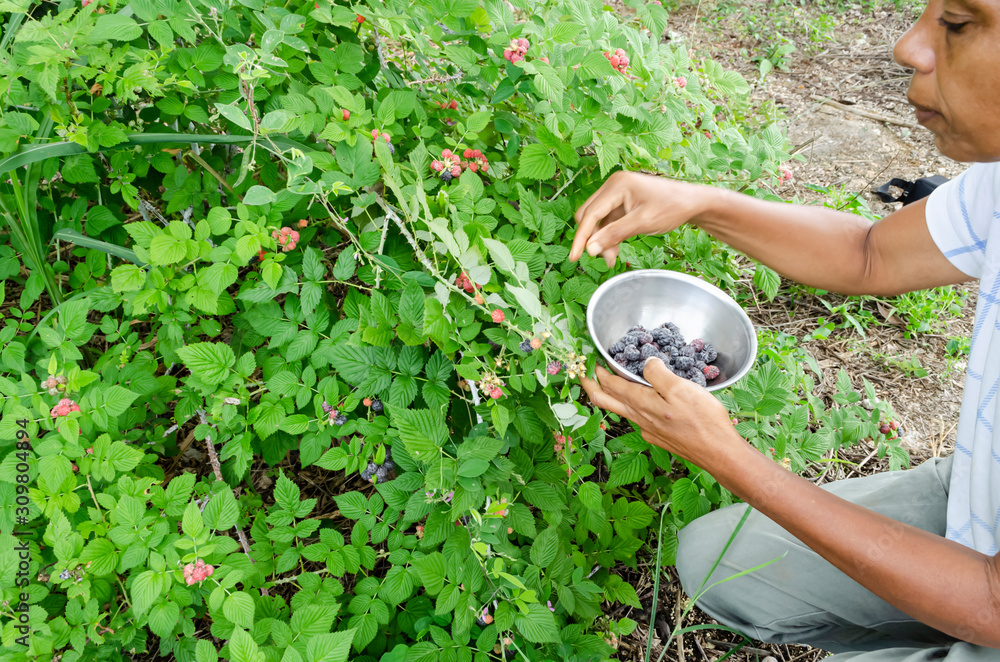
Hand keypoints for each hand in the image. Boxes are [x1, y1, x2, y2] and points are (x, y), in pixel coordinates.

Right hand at [569, 171, 712, 266]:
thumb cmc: (672, 207)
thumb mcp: (642, 223)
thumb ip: (615, 234)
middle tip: (604, 259)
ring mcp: (618, 193)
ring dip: (601, 239)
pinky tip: (615, 249)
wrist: (693, 202)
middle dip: (593, 239)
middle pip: (589, 215)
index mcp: (617, 185)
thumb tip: (590, 249)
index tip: (575, 257)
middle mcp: (614, 185)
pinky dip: (609, 235)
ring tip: (612, 258)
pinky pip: (608, 221)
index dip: (581, 237)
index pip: (591, 214)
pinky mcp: (622, 201)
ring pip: (597, 220)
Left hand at [580, 358, 743, 469]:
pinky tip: (640, 401)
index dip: (598, 370)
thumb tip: (646, 364)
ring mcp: (648, 430)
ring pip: (621, 410)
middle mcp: (639, 418)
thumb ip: (658, 374)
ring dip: (610, 395)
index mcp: (641, 404)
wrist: (718, 452)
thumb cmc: (703, 420)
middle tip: (582, 373)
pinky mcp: (658, 437)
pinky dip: (631, 406)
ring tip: (607, 383)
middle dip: (590, 386)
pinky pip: (637, 419)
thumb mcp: (680, 388)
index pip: (610, 385)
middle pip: (605, 401)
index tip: (590, 360)